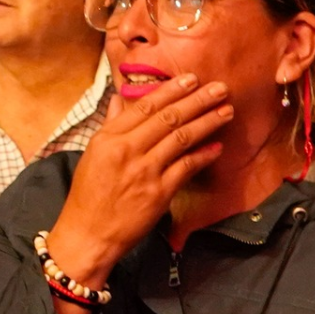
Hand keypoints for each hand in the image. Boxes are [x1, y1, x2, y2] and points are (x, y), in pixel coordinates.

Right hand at [44, 75, 232, 287]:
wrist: (88, 234)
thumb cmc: (88, 196)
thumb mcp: (92, 155)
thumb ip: (110, 125)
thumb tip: (119, 99)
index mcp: (108, 139)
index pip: (145, 106)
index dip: (171, 90)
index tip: (191, 79)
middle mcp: (126, 151)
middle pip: (168, 118)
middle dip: (197, 100)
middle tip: (219, 87)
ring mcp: (144, 171)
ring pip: (181, 138)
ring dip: (207, 122)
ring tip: (226, 110)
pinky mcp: (158, 193)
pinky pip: (186, 168)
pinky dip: (203, 155)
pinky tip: (217, 147)